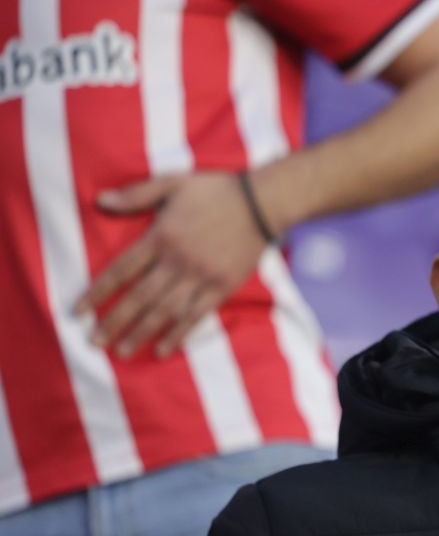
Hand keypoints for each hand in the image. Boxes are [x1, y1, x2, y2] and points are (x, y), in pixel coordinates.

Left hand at [77, 172, 270, 358]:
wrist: (261, 203)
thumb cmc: (215, 190)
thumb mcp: (171, 183)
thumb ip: (136, 195)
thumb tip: (100, 201)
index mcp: (161, 237)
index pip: (121, 270)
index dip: (98, 292)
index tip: (79, 311)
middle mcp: (178, 261)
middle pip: (140, 297)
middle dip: (115, 321)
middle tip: (94, 342)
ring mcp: (201, 276)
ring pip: (166, 310)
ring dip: (142, 332)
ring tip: (123, 351)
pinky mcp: (222, 286)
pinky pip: (197, 315)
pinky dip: (179, 333)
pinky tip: (164, 348)